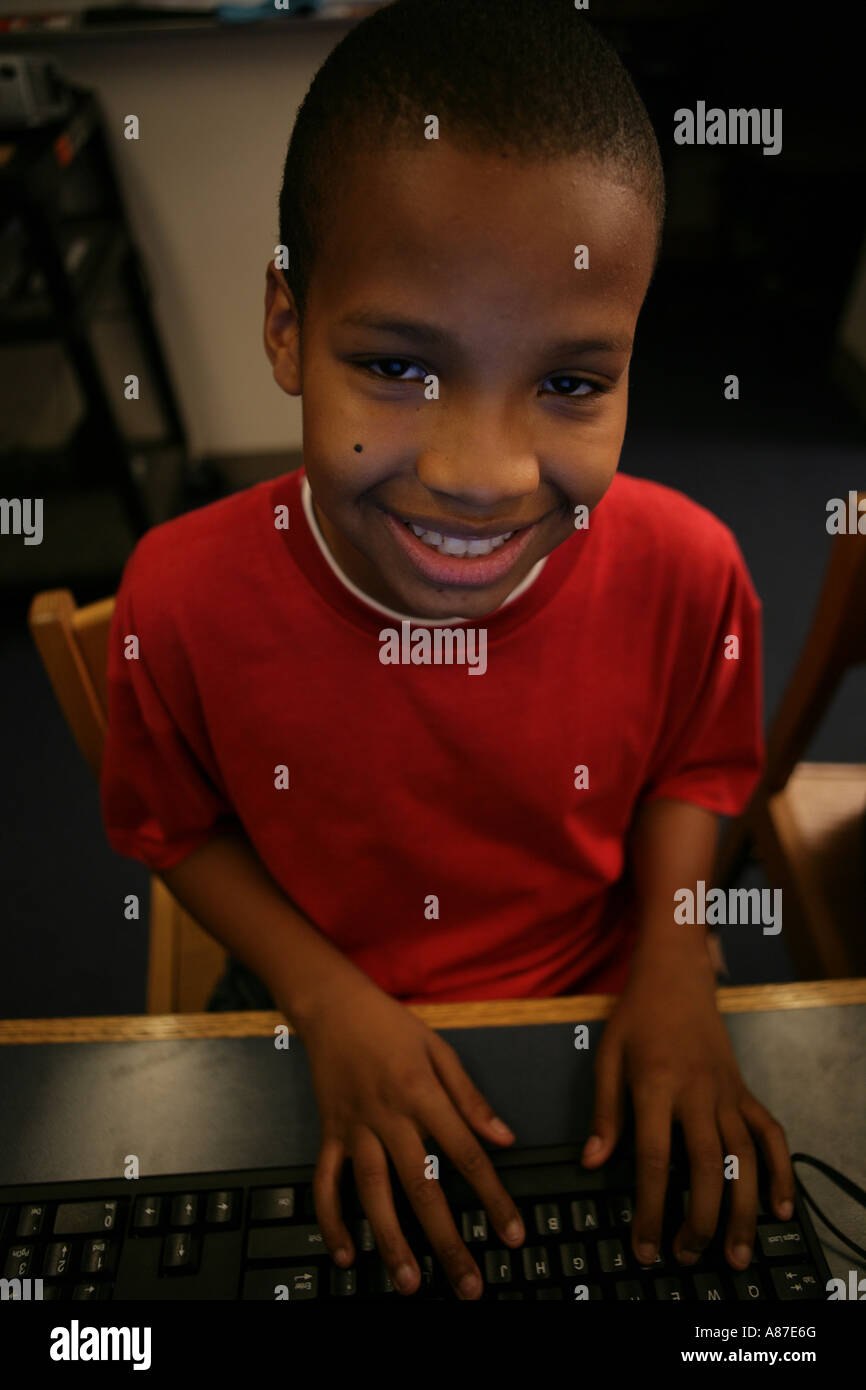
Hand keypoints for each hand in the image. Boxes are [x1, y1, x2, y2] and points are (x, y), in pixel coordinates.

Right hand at [286, 969, 525, 1297]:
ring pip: (372, 1193)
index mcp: (422, 1094)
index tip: (512, 1234)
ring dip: (390, 1241)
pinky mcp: (329, 1133)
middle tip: (468, 1284)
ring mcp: (354, 1128)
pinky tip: (345, 1254)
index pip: (466, 1154)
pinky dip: (330, 1220)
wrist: (333, 1005)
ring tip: (409, 1283)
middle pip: (421, 1186)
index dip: (492, 1197)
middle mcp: (388, 1116)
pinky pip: (326, 1183)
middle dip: (446, 1240)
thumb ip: (471, 1097)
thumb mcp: (440, 1048)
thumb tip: (505, 1138)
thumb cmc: (390, 1025)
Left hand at [581, 944, 795, 1271]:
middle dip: (699, 1219)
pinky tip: (780, 1208)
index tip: (644, 1245)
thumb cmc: (636, 1017)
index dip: (648, 1208)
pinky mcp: (745, 1091)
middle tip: (688, 1257)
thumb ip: (604, 1113)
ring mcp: (727, 1093)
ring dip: (742, 1209)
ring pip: (744, 1157)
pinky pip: (770, 1134)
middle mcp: (697, 1091)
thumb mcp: (606, 1056)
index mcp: (656, 1084)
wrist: (676, 976)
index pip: (652, 1158)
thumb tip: (593, 1163)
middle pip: (705, 1166)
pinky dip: (780, 1171)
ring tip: (736, 1253)